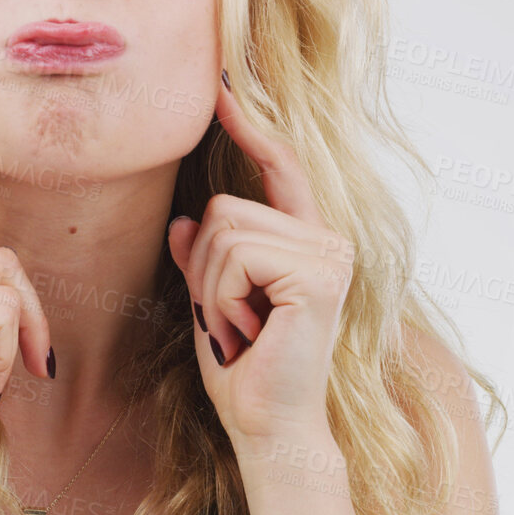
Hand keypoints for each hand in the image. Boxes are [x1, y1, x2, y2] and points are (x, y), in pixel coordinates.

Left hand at [168, 75, 354, 452]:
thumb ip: (203, 259)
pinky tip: (248, 332)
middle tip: (231, 321)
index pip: (279, 167)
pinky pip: (234, 257)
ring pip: (224, 231)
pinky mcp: (318, 274)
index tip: (222, 86)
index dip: (249, 126)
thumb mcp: (212, 303)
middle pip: (225, 208)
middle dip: (204, 268)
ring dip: (212, 288)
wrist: (269, 428)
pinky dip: (223, 298)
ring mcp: (328, 254)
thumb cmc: (244, 372)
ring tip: (240, 328)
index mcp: (309, 240)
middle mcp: (328, 239)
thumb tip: (185, 221)